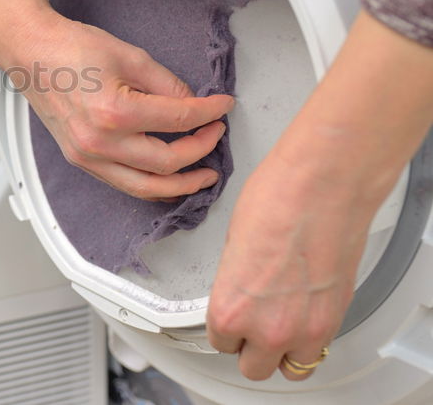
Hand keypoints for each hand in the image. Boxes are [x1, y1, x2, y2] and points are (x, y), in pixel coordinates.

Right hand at [0, 12, 233, 199]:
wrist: (31, 53)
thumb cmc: (71, 48)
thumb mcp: (130, 56)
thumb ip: (167, 85)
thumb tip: (192, 105)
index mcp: (115, 113)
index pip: (178, 120)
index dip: (209, 114)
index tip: (223, 107)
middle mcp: (99, 142)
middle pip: (166, 163)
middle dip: (201, 151)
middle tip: (216, 135)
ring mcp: (87, 156)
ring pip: (145, 187)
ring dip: (180, 184)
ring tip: (203, 176)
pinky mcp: (80, 160)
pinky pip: (123, 184)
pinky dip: (150, 185)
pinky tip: (167, 178)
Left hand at [207, 12, 432, 380]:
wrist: (322, 185)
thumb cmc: (276, 199)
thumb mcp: (233, 243)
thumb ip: (236, 281)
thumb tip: (242, 288)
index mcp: (229, 308)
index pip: (219, 341)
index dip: (226, 327)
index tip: (231, 318)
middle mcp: (265, 328)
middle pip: (252, 365)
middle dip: (250, 346)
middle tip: (253, 325)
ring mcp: (303, 329)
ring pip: (288, 368)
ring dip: (282, 351)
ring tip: (281, 325)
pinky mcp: (333, 320)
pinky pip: (316, 353)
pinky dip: (309, 343)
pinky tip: (304, 320)